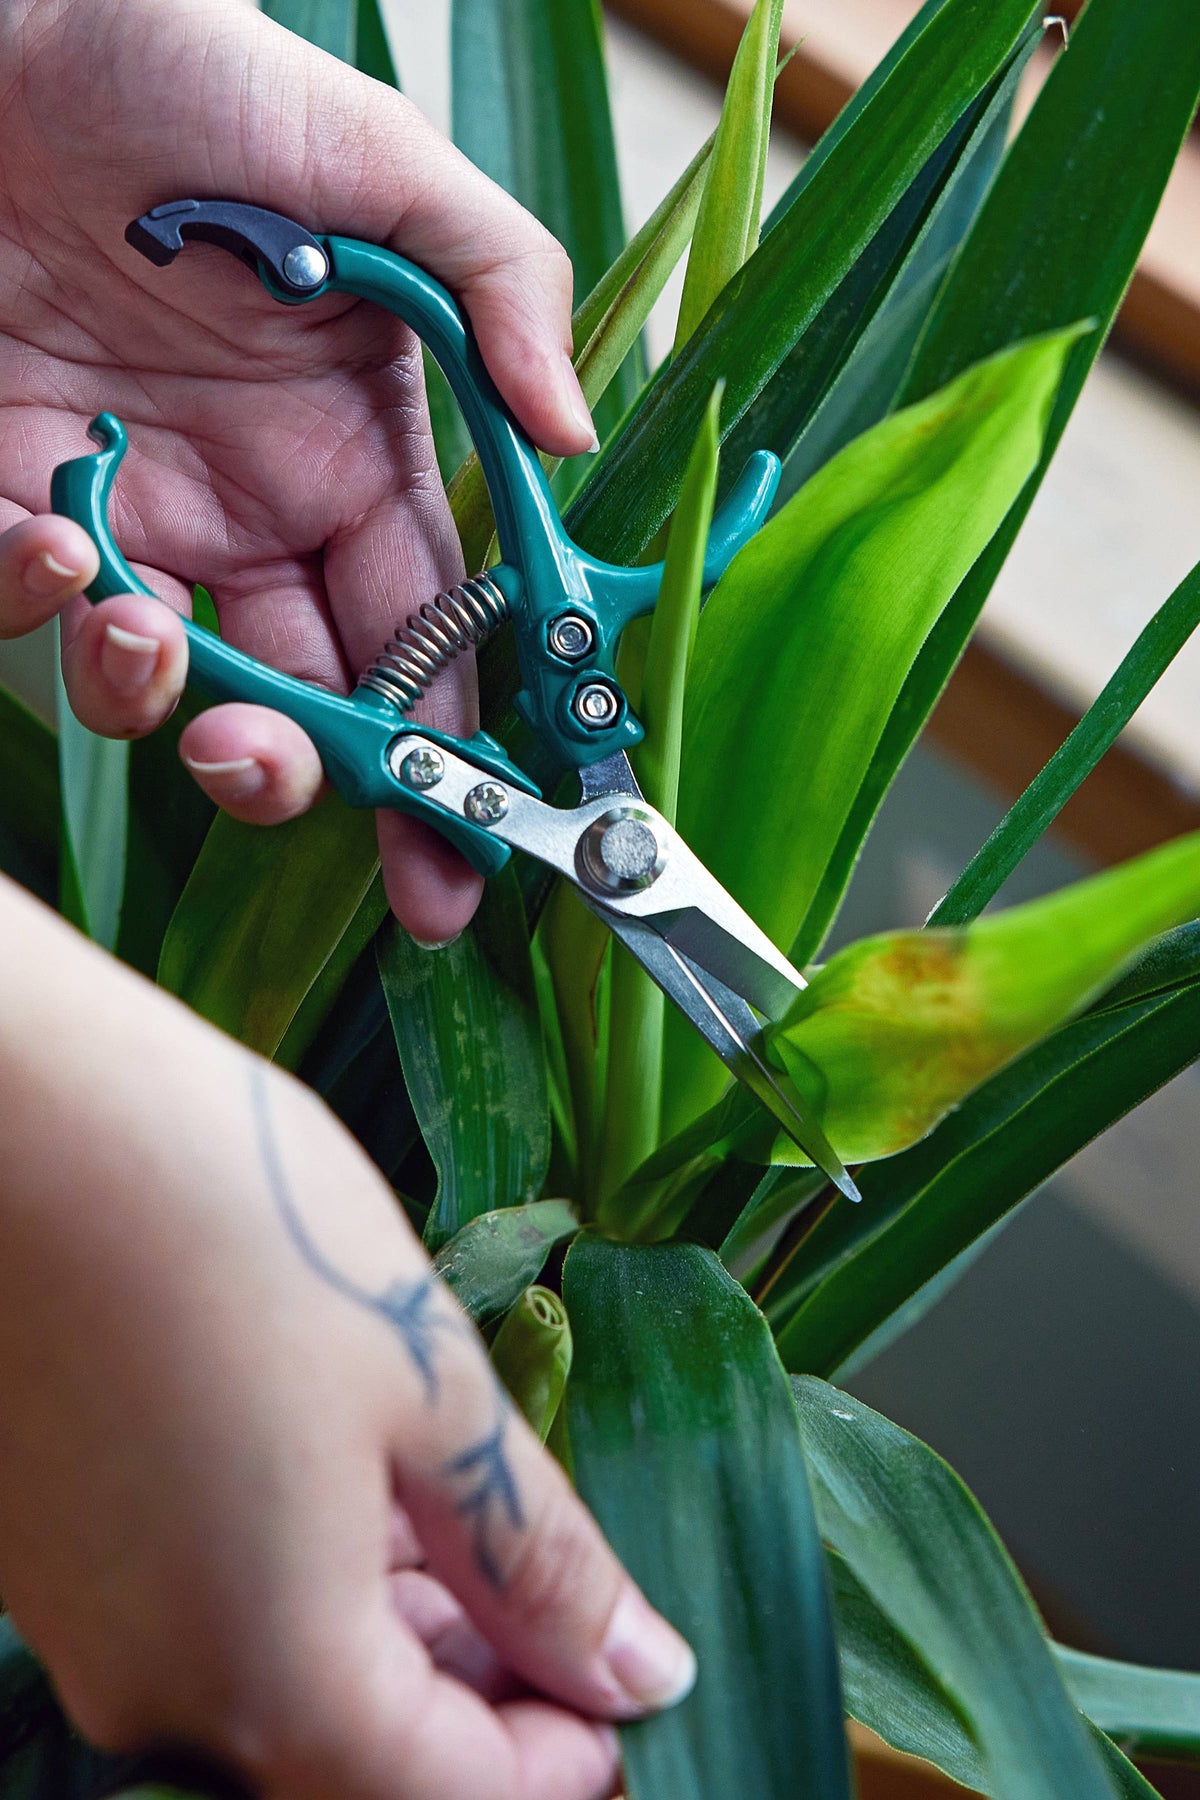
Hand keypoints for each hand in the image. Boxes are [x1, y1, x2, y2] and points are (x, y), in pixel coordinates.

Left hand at [0, 0, 597, 943]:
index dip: (454, 747)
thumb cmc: (199, 78)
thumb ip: (501, 292)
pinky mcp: (7, 488)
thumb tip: (576, 438)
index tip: (474, 843)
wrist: (11, 22)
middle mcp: (252, 509)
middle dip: (304, 777)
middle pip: (302, 697)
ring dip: (156, 702)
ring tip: (146, 638)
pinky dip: (36, 606)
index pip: (427, 636)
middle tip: (285, 785)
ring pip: (159, 685)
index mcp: (358, 458)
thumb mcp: (384, 168)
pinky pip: (24, 603)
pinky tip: (58, 545)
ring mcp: (132, 510)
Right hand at [0, 873, 694, 1798]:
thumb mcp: (430, 1386)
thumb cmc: (239, 1227)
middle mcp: (157, 1689)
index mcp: (270, 1677)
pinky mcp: (48, 1554)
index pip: (454, 1799)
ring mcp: (87, 1625)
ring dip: (395, 1633)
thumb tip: (644, 1670)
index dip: (565, 1757)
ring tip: (469, 1519)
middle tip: (565, 1584)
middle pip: (357, 1758)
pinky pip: (203, 1621)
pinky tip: (352, 1478)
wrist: (15, 1112)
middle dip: (483, 1692)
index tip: (632, 1674)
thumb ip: (537, 1558)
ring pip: (278, 1690)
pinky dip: (301, 1585)